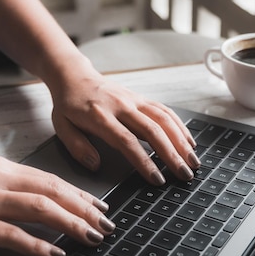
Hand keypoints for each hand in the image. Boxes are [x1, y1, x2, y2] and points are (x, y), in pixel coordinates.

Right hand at [0, 157, 113, 255]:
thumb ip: (6, 183)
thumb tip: (37, 194)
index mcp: (0, 168)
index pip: (50, 179)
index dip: (79, 194)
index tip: (99, 207)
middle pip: (53, 191)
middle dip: (85, 209)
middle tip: (106, 225)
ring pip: (40, 209)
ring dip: (71, 224)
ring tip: (92, 237)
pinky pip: (12, 234)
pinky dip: (37, 244)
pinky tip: (55, 253)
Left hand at [50, 71, 199, 184]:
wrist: (75, 76)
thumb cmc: (68, 105)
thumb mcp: (61, 127)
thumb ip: (77, 147)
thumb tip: (95, 164)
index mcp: (100, 116)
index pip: (127, 141)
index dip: (144, 161)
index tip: (157, 179)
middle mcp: (122, 106)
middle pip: (153, 131)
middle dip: (172, 155)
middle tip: (185, 175)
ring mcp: (134, 100)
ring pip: (164, 119)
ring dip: (182, 141)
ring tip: (193, 162)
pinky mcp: (141, 98)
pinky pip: (165, 111)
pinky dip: (180, 127)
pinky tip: (189, 142)